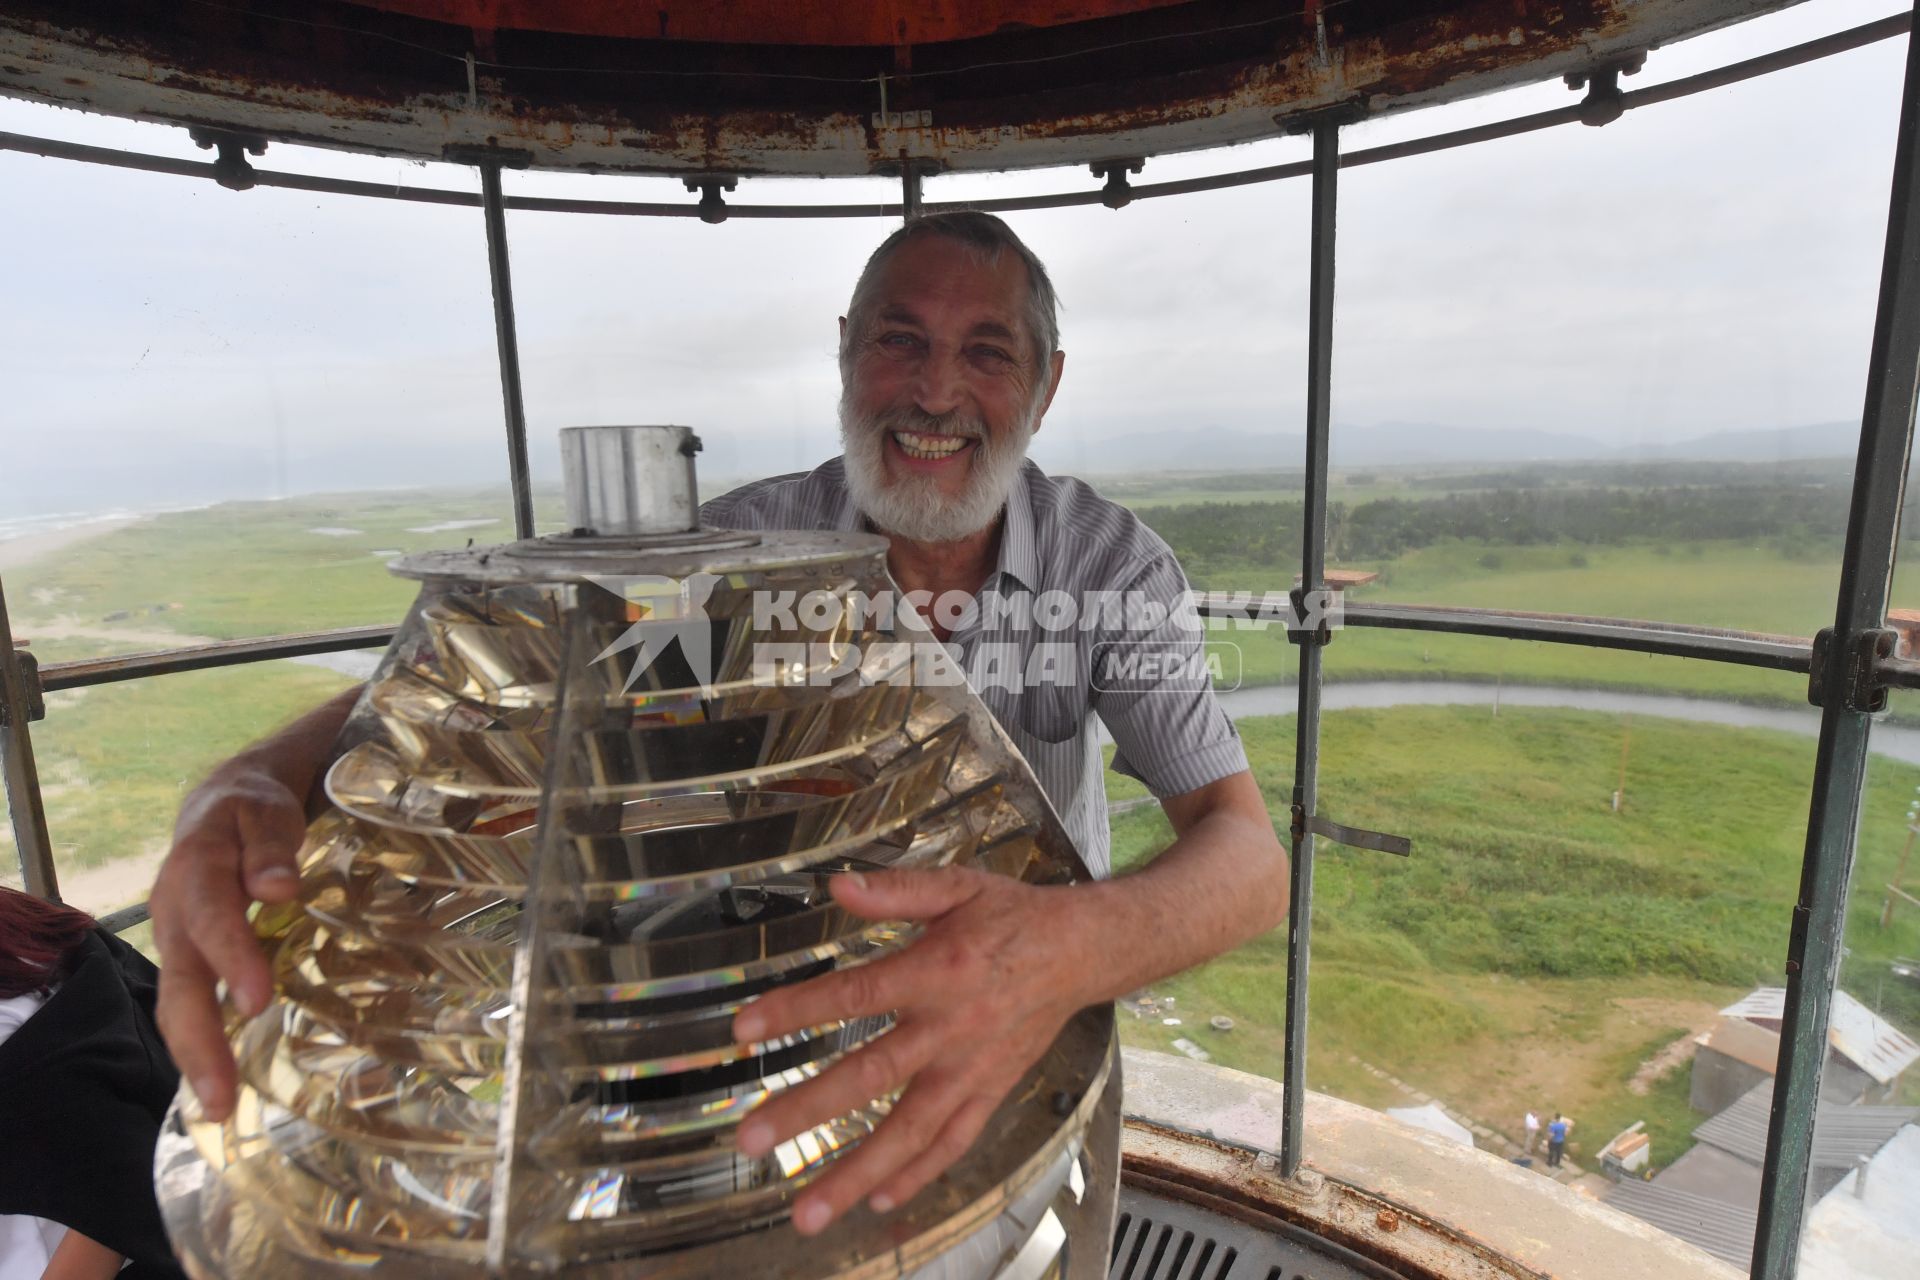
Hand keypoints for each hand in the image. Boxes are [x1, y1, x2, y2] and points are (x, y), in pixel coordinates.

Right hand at [151, 760, 308, 1121]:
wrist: (223, 802)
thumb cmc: (251, 810)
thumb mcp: (265, 810)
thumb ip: (271, 845)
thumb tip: (279, 887)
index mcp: (196, 871)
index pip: (213, 917)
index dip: (232, 958)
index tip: (257, 1001)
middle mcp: (176, 914)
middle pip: (180, 982)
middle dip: (198, 1041)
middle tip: (220, 1096)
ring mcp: (178, 940)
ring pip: (177, 1004)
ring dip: (195, 1057)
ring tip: (218, 1109)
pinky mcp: (191, 958)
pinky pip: (189, 1005)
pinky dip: (201, 1046)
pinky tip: (222, 1086)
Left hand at [730, 865, 1093, 1235]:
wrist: (1082, 952)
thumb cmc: (1012, 916)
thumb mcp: (958, 886)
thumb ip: (896, 890)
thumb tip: (836, 885)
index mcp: (937, 970)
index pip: (855, 994)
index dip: (798, 1010)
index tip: (742, 1030)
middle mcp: (952, 1028)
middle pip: (870, 1075)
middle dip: (807, 1109)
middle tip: (751, 1138)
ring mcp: (971, 1069)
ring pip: (909, 1130)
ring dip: (856, 1172)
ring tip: (807, 1210)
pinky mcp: (991, 1091)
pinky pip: (952, 1142)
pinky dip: (918, 1174)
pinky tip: (879, 1198)